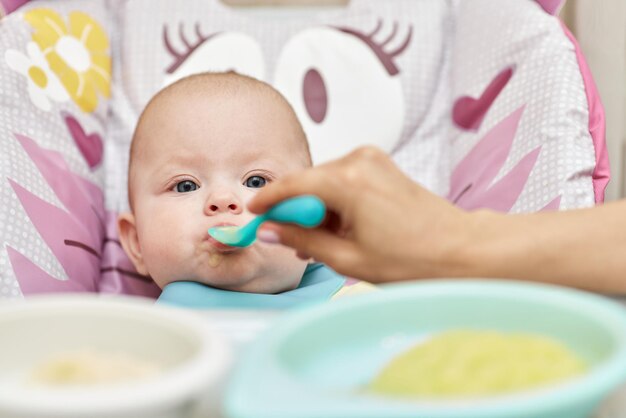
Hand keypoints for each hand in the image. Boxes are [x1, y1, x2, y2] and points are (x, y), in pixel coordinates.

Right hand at [248, 146, 474, 281]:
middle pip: (307, 183)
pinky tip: (338, 231)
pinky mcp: (381, 167)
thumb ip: (303, 240)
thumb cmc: (414, 258)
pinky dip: (334, 204)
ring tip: (320, 245)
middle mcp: (359, 161)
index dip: (267, 201)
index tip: (252, 214)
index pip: (292, 185)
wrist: (461, 250)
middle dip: (295, 211)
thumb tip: (270, 230)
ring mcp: (372, 161)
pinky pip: (343, 181)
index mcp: (348, 181)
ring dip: (316, 210)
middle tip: (290, 242)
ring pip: (324, 183)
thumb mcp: (348, 259)